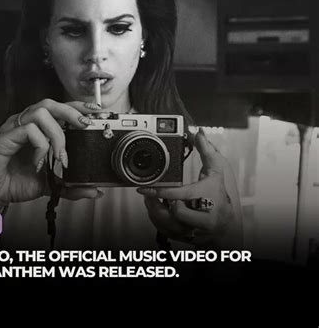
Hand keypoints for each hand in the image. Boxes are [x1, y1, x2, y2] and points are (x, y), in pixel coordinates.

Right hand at [0, 99, 103, 206]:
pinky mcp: (5, 138)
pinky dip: (40, 145)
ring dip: (56, 133)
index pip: (59, 110)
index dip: (78, 107)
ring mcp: (14, 129)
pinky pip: (27, 130)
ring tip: (59, 155)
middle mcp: (26, 124)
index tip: (96, 111)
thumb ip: (71, 186)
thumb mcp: (51, 185)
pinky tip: (39, 161)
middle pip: (50, 104)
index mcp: (38, 129)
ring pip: (39, 112)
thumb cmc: (16, 181)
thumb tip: (94, 191)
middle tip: (85, 125)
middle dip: (71, 111)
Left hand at [137, 129, 242, 248]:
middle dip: (159, 204)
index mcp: (208, 199)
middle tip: (151, 194)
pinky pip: (165, 232)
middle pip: (175, 214)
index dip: (161, 191)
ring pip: (167, 225)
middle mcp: (203, 218)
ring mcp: (194, 231)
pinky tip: (157, 210)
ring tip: (151, 200)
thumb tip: (199, 133)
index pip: (181, 195)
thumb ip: (207, 152)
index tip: (145, 188)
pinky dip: (157, 221)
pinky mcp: (186, 239)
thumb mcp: (217, 172)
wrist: (228, 227)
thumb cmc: (221, 196)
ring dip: (155, 212)